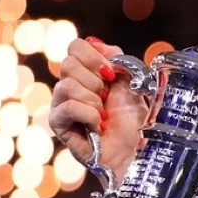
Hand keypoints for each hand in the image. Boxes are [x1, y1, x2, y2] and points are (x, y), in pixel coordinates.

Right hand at [48, 37, 148, 184]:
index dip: (94, 56)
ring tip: (104, 116)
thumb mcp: (133, 85)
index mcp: (88, 73)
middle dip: (96, 81)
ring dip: (93, 101)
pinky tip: (99, 126)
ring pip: (67, 85)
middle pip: (68, 63)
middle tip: (108, 99)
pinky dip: (88, 115)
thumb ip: (118, 62)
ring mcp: (62, 104)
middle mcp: (71, 85)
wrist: (138, 153)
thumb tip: (99, 44)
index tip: (111, 73)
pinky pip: (68, 106)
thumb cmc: (137, 123)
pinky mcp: (59, 124)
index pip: (75, 47)